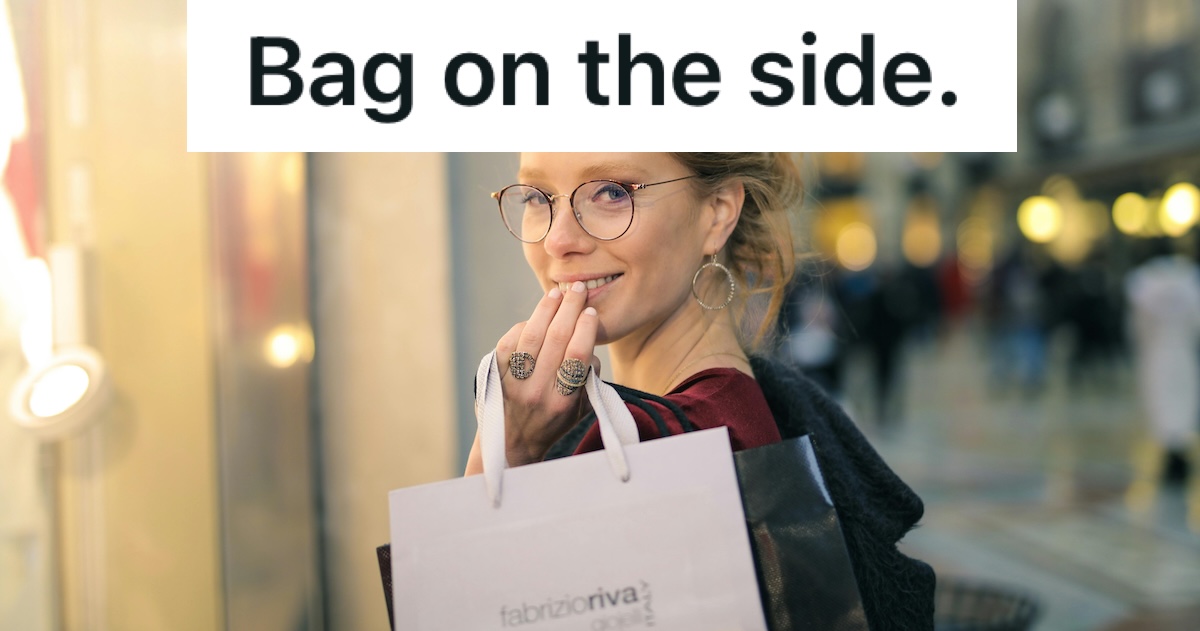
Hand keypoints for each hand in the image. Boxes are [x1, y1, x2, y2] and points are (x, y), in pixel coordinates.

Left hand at [493, 281, 598, 466]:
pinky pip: (510, 341)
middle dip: (569, 309)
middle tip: (578, 289)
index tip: (592, 312)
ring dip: (546, 310)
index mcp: (562, 400)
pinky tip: (537, 315)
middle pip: (555, 339)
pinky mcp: (496, 374)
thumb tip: (590, 346)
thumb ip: (589, 379)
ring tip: (558, 294)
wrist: (510, 444)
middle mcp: (536, 391)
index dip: (585, 329)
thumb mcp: (580, 410)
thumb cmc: (553, 423)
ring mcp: (514, 382)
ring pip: (531, 335)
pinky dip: (525, 325)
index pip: (576, 356)